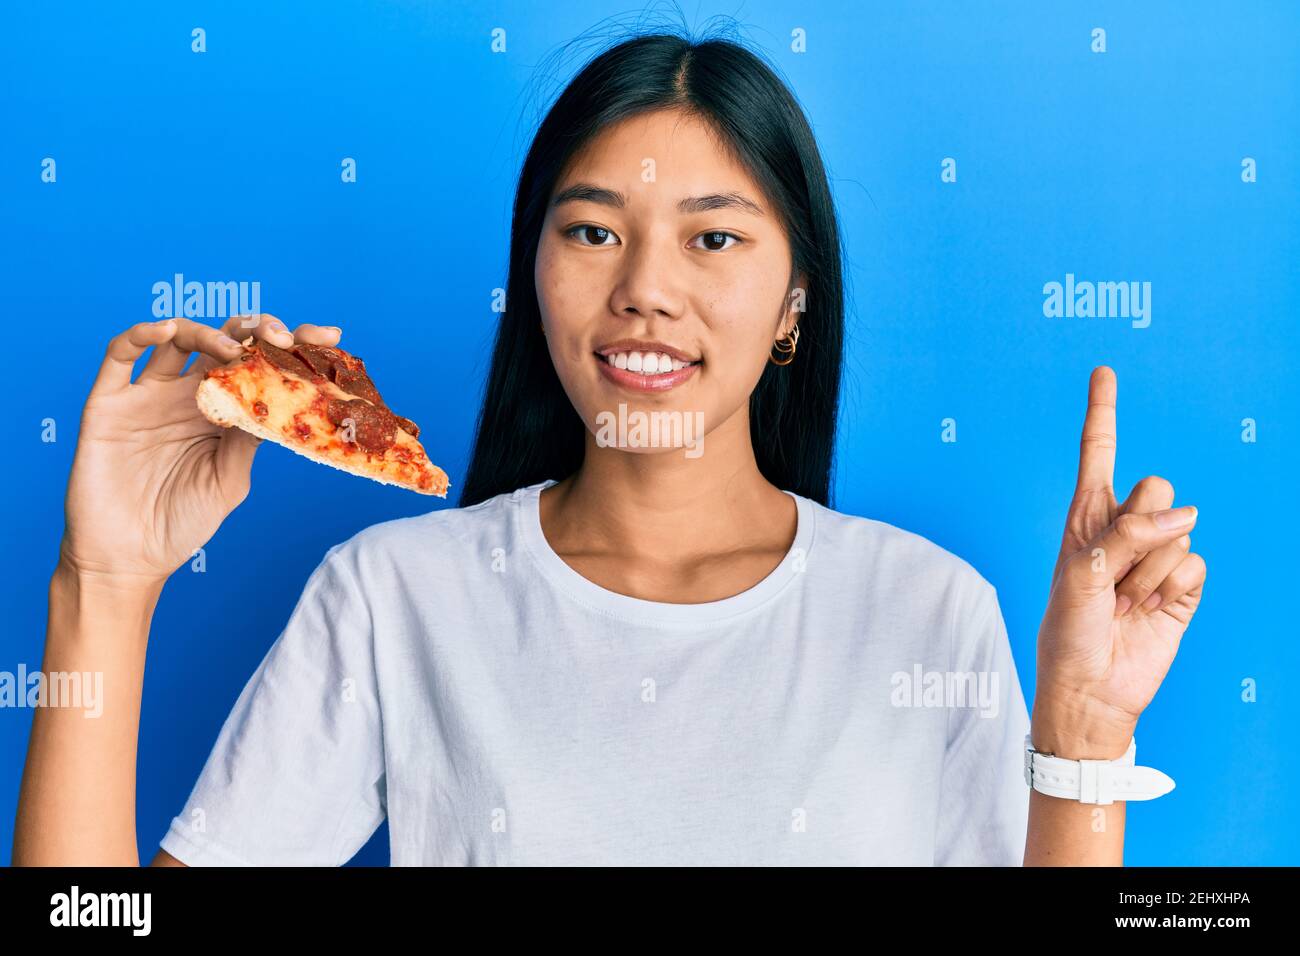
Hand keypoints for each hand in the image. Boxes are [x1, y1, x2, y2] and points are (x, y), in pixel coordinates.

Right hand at [58, 314, 343, 586]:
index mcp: (223, 412)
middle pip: (224, 342)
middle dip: (257, 330)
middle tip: (282, 337)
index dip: (293, 345)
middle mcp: (188, 395)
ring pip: (177, 338)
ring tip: (233, 349)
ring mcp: (148, 395)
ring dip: (208, 332)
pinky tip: (166, 331)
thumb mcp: (228, 481)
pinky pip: (119, 354)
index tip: (330, 336)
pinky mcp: (108, 402)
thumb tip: (273, 402)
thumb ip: (247, 441)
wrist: (128, 558)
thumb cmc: (182, 523)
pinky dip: (142, 333)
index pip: (260, 365)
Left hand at [1032, 367, 1206, 757]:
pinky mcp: (1182, 588)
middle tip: (1114, 572)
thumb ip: (1127, 537)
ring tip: (1123, 603)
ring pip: (1178, 531)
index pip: (1099, 456)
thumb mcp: (1080, 577)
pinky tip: (1149, 612)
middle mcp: (1122, 531)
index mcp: (1085, 519)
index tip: (1104, 371)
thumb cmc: (1068, 633)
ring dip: (1148, 571)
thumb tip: (1186, 516)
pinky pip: (1195, 565)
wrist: (1090, 690)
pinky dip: (1172, 590)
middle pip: (1156, 488)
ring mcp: (1154, 558)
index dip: (1103, 413)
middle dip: (1140, 526)